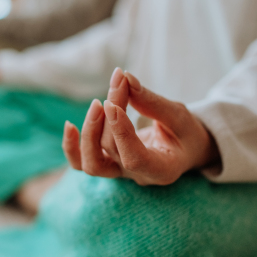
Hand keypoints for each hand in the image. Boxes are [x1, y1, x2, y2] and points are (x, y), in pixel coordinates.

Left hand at [62, 68, 219, 184]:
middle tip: (118, 81)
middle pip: (111, 149)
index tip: (112, 103)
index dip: (120, 132)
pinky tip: (70, 125)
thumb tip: (126, 79)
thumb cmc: (186, 132)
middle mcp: (138, 177)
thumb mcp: (179, 115)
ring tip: (97, 103)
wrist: (186, 148)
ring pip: (92, 163)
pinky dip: (71, 147)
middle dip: (110, 113)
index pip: (134, 159)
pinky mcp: (107, 165)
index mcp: (162, 169)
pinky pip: (81, 164)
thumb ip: (153, 102)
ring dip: (88, 131)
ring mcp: (119, 174)